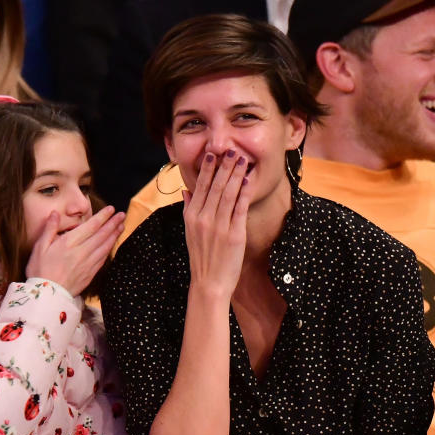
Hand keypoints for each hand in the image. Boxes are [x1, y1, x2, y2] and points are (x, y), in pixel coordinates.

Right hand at [25, 206, 125, 296]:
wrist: (46, 297)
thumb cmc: (40, 271)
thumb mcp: (39, 247)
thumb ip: (49, 229)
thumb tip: (55, 213)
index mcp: (69, 243)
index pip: (91, 226)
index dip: (103, 216)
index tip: (111, 209)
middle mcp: (82, 252)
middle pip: (102, 235)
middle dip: (113, 223)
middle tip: (122, 215)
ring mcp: (88, 264)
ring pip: (105, 246)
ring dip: (114, 235)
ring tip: (122, 226)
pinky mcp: (90, 274)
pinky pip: (103, 259)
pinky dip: (109, 249)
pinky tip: (112, 244)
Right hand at [183, 150, 249, 300]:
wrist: (209, 283)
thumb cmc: (201, 258)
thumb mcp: (189, 233)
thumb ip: (189, 209)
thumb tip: (187, 191)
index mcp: (192, 217)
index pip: (199, 187)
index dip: (207, 170)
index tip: (212, 154)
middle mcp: (204, 219)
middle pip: (215, 187)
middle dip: (224, 166)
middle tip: (231, 151)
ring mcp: (219, 226)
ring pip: (227, 194)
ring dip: (235, 174)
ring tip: (241, 160)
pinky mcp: (234, 234)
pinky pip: (239, 208)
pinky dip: (243, 193)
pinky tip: (247, 180)